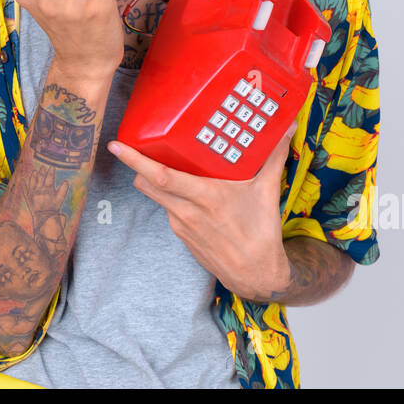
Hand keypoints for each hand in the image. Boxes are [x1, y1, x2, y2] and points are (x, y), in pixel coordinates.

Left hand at [107, 121, 298, 301]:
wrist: (257, 276)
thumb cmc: (262, 233)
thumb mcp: (268, 191)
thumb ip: (274, 156)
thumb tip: (287, 128)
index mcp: (205, 197)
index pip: (160, 175)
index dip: (135, 160)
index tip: (116, 145)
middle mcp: (187, 211)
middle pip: (147, 184)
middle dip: (136, 166)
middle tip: (134, 146)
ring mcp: (181, 226)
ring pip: (156, 196)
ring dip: (154, 181)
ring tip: (164, 164)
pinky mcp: (182, 236)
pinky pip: (168, 209)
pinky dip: (170, 197)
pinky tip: (185, 190)